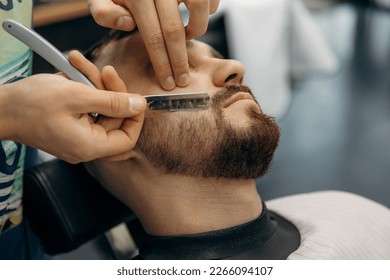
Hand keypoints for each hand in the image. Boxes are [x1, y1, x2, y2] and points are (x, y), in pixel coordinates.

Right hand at [0, 66, 145, 162]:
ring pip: (101, 110)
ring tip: (77, 64)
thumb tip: (140, 105)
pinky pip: (86, 108)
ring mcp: (77, 137)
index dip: (135, 118)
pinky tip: (72, 71)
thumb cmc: (30, 103)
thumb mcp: (77, 95)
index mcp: (90, 146)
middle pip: (114, 119)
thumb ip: (113, 101)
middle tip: (103, 70)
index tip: (133, 96)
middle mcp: (85, 146)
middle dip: (111, 91)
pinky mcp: (70, 126)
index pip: (128, 139)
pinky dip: (83, 89)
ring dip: (94, 84)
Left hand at [88, 0, 219, 89]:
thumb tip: (128, 24)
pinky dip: (209, 9)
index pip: (152, 36)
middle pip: (175, 29)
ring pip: (200, 6)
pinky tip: (196, 14)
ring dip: (198, 28)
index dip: (162, 64)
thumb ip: (104, 12)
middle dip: (180, 60)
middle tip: (183, 79)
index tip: (169, 83)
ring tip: (189, 35)